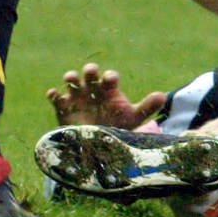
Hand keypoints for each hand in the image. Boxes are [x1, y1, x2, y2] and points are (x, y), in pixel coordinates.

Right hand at [45, 61, 167, 127]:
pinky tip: (54, 95)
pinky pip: (56, 97)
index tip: (110, 80)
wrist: (95, 146)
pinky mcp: (63, 107)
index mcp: (109, 89)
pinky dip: (54, 94)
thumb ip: (146, 107)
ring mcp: (77, 97)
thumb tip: (163, 96)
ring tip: (71, 79)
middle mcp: (93, 89)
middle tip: (92, 72)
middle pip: (90, 73)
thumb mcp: (131, 118)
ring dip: (71, 77)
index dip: (109, 77)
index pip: (109, 78)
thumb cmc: (116, 126)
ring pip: (71, 80)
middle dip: (90, 70)